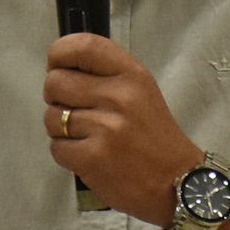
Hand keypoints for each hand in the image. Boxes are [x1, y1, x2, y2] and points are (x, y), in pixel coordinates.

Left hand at [42, 34, 199, 225]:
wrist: (177, 182)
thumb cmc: (155, 135)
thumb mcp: (141, 91)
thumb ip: (106, 75)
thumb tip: (61, 68)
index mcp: (131, 74)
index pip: (82, 46)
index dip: (59, 55)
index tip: (59, 68)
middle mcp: (117, 96)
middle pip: (55, 82)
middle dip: (56, 98)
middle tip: (75, 111)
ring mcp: (104, 128)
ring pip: (51, 117)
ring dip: (61, 129)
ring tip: (86, 137)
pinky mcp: (92, 158)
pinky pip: (56, 147)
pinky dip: (66, 153)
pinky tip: (87, 156)